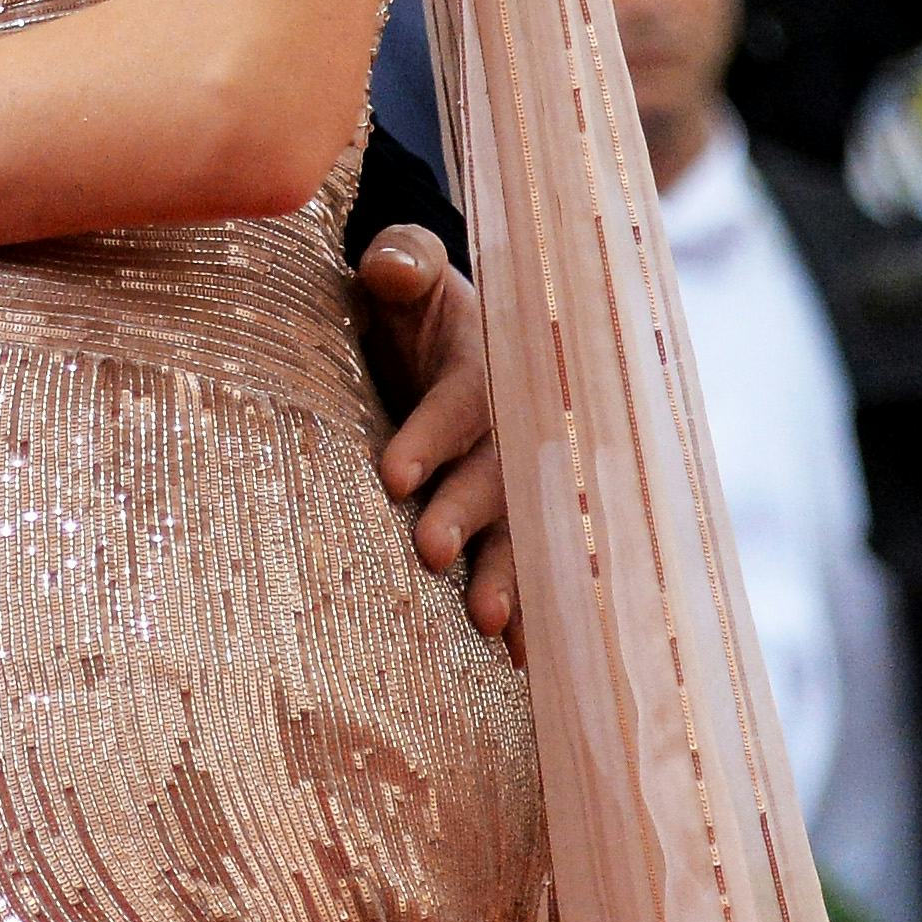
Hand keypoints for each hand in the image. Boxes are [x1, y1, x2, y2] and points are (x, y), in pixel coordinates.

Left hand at [362, 226, 522, 648]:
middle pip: (497, 474)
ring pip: (521, 528)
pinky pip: (531, 563)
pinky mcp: (515, 517)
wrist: (447, 332)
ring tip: (487, 623)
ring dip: (508, 574)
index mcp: (485, 364)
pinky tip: (521, 661)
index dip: (430, 437)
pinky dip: (531, 611)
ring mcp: (518, 477)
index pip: (461, 402)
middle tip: (431, 551)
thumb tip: (390, 267)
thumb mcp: (406, 266)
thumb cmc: (414, 300)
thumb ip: (401, 259)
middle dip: (466, 514)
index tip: (393, 476)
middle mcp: (512, 426)